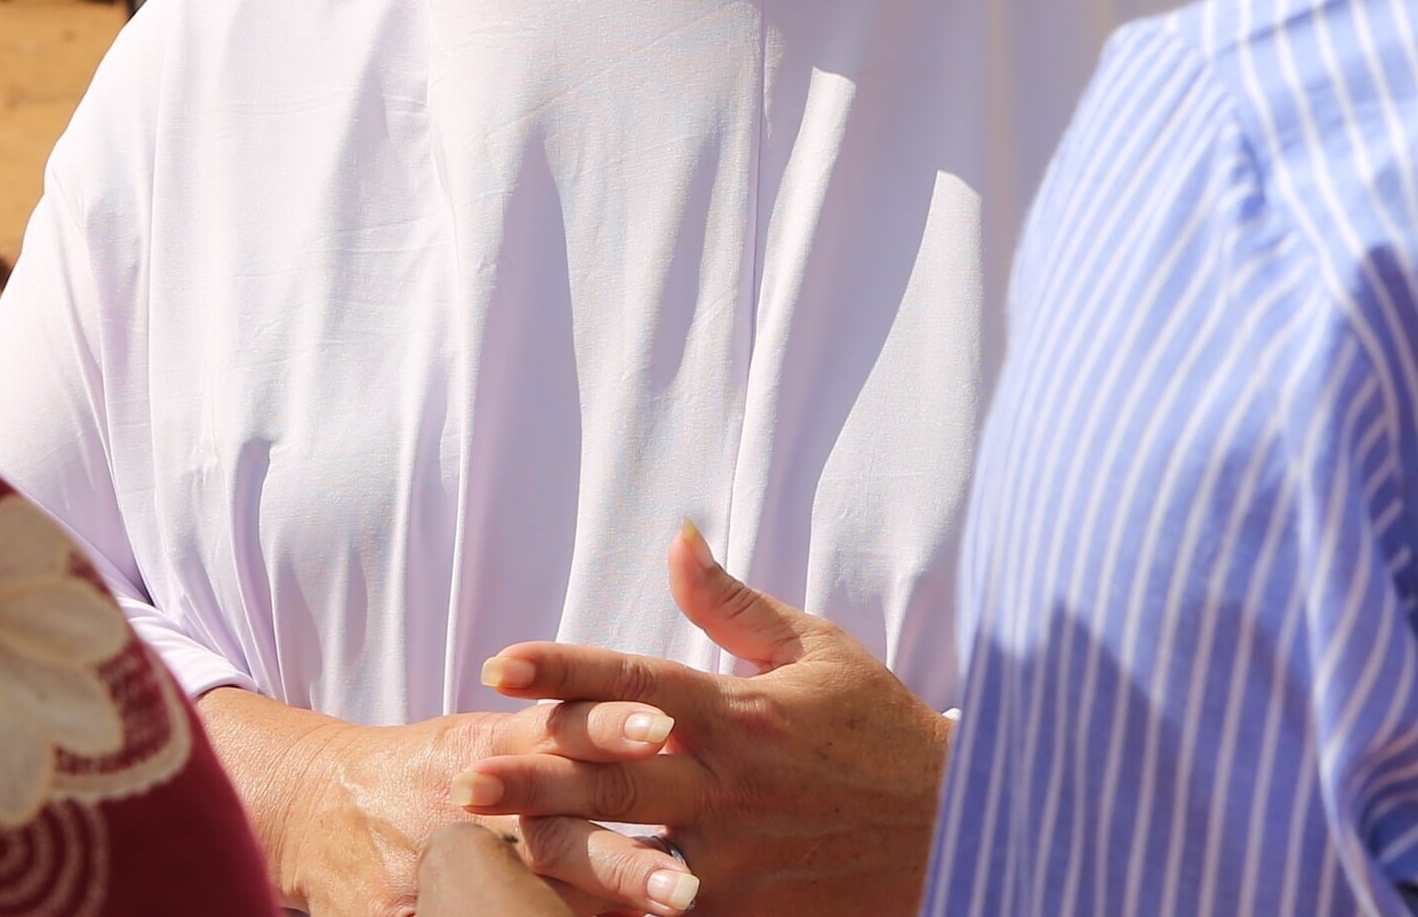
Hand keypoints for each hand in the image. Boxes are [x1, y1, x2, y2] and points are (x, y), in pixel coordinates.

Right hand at [199, 689, 668, 916]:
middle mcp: (470, 808)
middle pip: (552, 835)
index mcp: (491, 749)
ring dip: (585, 914)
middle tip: (682, 888)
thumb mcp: (482, 736)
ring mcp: (441, 870)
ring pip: (519, 899)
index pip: (556, 731)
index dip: (605, 729)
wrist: (316, 806)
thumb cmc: (425, 769)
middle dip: (617, 864)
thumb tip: (670, 727)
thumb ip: (557, 734)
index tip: (662, 727)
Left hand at [465, 524, 949, 916]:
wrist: (952, 829)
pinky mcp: (746, 912)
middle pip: (611, 780)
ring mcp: (733, 858)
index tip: (498, 664)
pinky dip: (613, 911)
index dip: (561, 668)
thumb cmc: (877, 728)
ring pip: (625, 859)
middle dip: (532, 780)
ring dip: (556, 856)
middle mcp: (727, 784)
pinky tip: (559, 907)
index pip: (634, 680)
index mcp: (737, 711)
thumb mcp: (816, 649)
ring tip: (488, 855)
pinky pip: (662, 916)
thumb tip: (677, 539)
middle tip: (465, 780)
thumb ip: (733, 605)